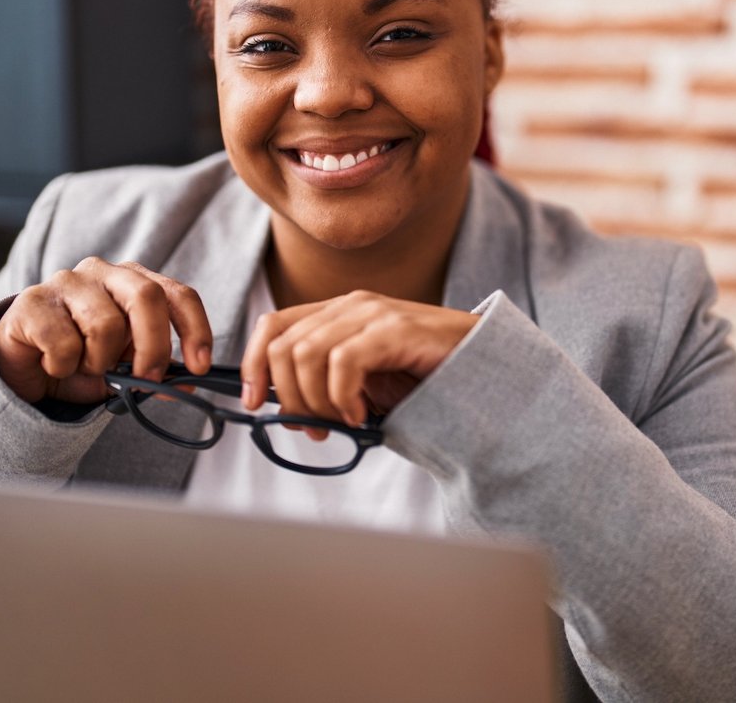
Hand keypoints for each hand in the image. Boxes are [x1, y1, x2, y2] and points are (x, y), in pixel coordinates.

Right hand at [0, 257, 212, 404]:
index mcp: (134, 280)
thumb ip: (156, 371)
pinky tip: (53, 364)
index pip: (177, 294)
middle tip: (147, 380)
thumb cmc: (81, 360)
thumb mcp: (126, 369)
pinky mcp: (31, 301)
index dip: (195, 328)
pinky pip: (64, 343)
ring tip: (83, 366)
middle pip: (146, 297)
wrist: (22, 368)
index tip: (200, 366)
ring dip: (98, 362)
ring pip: (105, 325)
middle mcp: (102, 271)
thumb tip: (188, 381)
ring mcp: (65, 282)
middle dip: (154, 346)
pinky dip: (63, 366)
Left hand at [241, 290, 477, 432]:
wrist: (483, 368)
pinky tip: (363, 416)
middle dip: (287, 396)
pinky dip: (342, 397)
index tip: (254, 405)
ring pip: (305, 354)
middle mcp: (350, 305)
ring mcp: (373, 313)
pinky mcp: (395, 329)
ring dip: (315, 401)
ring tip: (344, 422)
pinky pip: (342, 362)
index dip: (252, 366)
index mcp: (337, 313)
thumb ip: (325, 386)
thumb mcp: (364, 382)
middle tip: (313, 428)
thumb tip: (284, 412)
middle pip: (281, 345)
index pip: (272, 326)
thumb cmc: (425, 377)